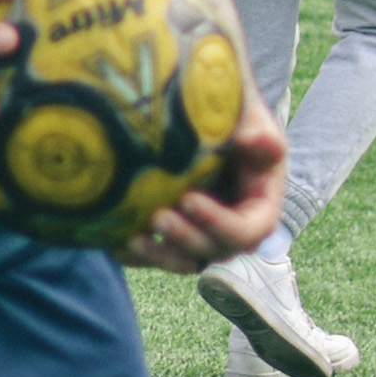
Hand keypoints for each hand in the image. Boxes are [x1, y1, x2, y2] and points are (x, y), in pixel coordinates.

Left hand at [119, 83, 286, 275]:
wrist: (201, 115)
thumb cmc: (232, 115)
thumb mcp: (251, 119)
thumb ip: (261, 133)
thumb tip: (257, 142)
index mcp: (258, 208)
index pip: (246, 231)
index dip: (218, 223)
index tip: (189, 198)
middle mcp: (229, 229)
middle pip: (212, 251)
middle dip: (184, 239)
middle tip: (157, 216)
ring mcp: (198, 235)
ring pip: (183, 261)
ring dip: (159, 255)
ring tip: (133, 238)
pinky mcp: (170, 237)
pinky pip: (154, 257)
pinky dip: (135, 256)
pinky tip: (114, 243)